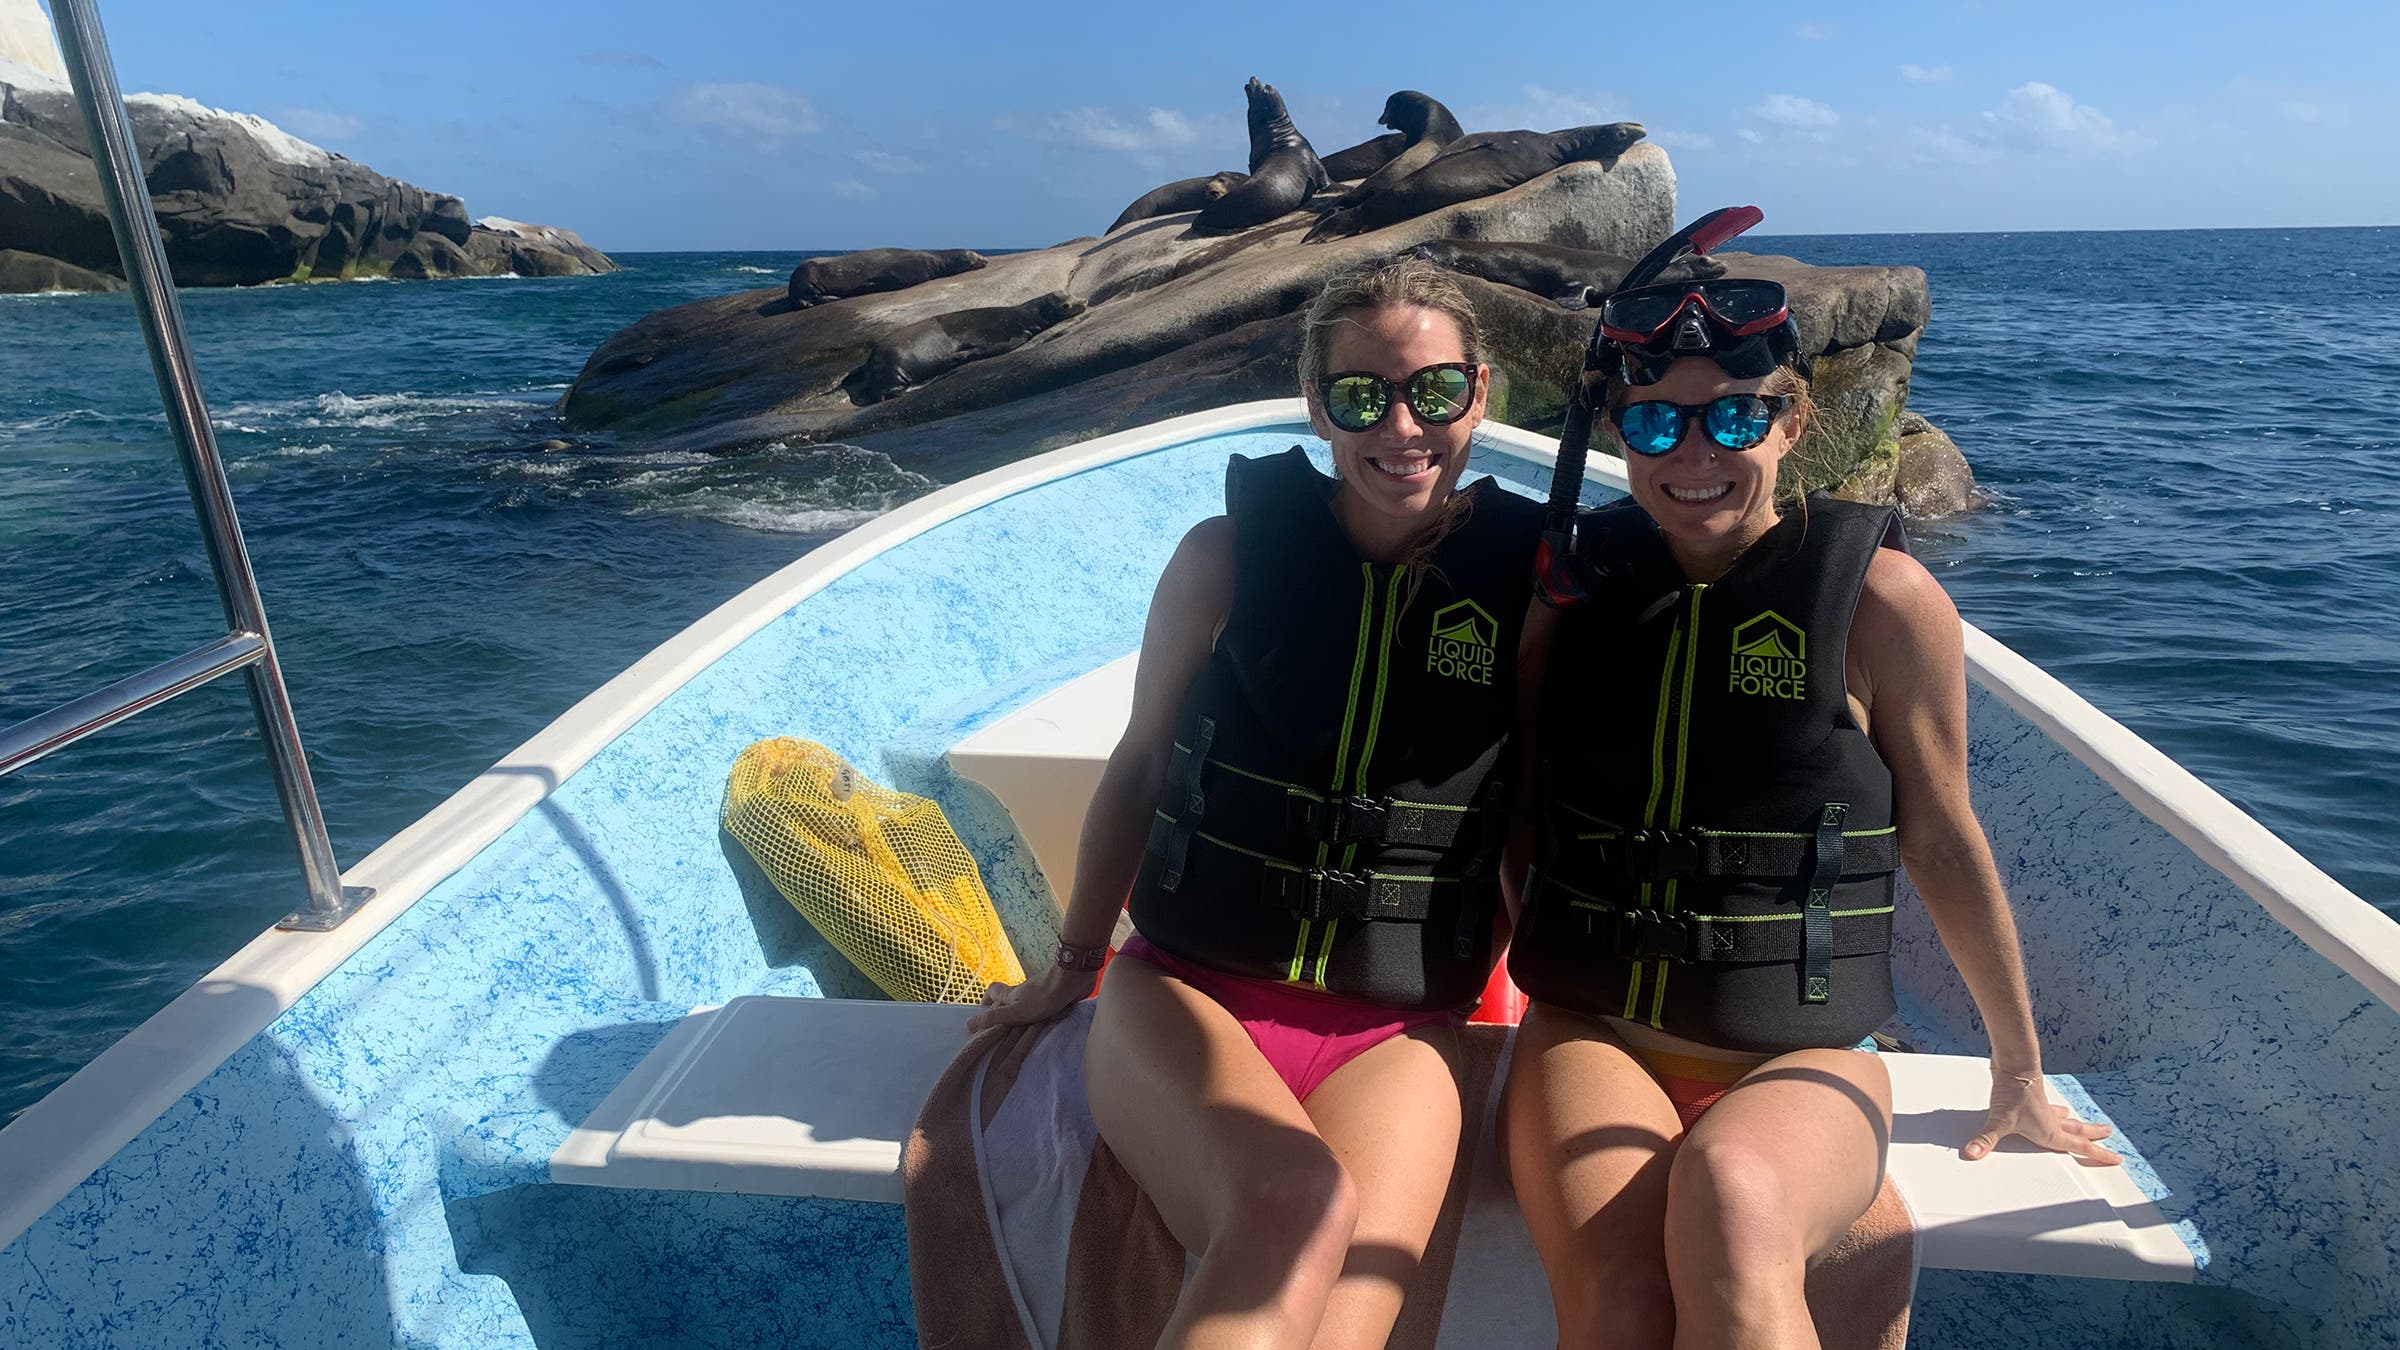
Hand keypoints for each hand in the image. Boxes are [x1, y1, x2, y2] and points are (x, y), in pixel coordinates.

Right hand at [964, 963, 1098, 1032]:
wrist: (1071, 981)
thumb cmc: (1042, 997)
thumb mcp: (1014, 1012)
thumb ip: (994, 1019)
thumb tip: (968, 1025)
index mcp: (1011, 994)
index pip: (992, 992)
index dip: (986, 1001)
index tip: (984, 1015)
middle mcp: (1024, 992)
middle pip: (1010, 998)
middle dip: (1006, 1011)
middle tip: (1005, 1030)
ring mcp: (1040, 993)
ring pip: (1027, 1003)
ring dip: (1025, 1015)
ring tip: (1025, 1034)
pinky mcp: (1055, 996)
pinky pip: (1045, 1006)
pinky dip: (1042, 1015)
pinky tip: (1046, 1027)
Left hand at [1962, 1069, 2121, 1166]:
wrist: (2014, 1062)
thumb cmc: (2012, 1092)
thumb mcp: (1999, 1120)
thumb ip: (1985, 1140)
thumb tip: (1972, 1154)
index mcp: (2050, 1131)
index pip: (2079, 1147)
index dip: (2098, 1155)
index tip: (2118, 1158)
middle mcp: (2050, 1120)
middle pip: (2077, 1131)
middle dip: (2093, 1137)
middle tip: (2109, 1136)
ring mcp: (2042, 1107)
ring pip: (2065, 1119)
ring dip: (2076, 1123)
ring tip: (2082, 1125)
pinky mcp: (2033, 1096)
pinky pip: (2051, 1109)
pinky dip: (2058, 1112)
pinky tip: (2054, 1109)